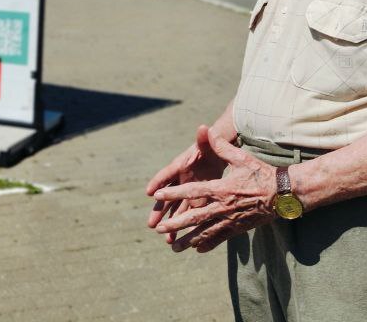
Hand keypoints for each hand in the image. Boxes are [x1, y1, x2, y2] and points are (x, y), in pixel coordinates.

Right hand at [145, 125, 228, 240]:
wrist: (217, 156)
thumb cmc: (210, 149)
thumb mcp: (208, 144)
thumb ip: (205, 137)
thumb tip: (204, 127)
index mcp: (180, 166)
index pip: (167, 173)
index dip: (158, 181)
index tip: (149, 191)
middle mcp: (180, 181)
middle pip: (167, 197)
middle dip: (159, 211)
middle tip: (151, 224)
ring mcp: (186, 192)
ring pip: (176, 210)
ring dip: (171, 224)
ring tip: (167, 239)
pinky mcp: (195, 200)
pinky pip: (187, 214)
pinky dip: (183, 226)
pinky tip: (180, 240)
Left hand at [151, 128, 278, 253]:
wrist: (283, 194)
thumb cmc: (261, 173)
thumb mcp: (241, 157)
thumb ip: (222, 146)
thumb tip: (207, 130)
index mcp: (221, 188)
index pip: (192, 191)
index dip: (174, 193)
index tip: (158, 196)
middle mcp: (223, 207)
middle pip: (195, 217)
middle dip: (176, 223)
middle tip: (159, 228)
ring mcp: (230, 220)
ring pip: (204, 233)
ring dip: (188, 240)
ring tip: (174, 247)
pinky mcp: (237, 228)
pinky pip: (219, 238)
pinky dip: (207, 244)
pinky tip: (197, 249)